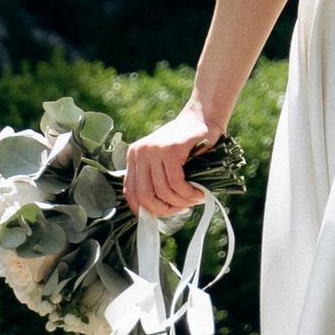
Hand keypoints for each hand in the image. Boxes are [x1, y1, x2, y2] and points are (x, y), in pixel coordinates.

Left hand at [123, 104, 214, 221]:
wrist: (204, 117)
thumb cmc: (187, 143)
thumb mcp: (164, 160)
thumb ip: (156, 179)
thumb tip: (153, 213)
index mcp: (135, 155)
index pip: (130, 191)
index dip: (142, 210)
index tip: (157, 217)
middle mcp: (140, 152)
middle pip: (144, 195)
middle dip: (163, 210)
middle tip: (180, 210)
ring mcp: (154, 150)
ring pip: (163, 191)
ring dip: (181, 202)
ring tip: (194, 200)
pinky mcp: (170, 149)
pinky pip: (176, 182)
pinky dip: (188, 193)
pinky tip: (198, 193)